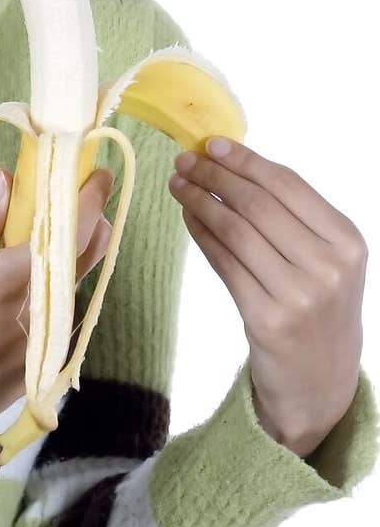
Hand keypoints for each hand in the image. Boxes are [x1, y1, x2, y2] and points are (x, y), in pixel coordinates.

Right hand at [0, 165, 113, 461]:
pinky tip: (38, 281)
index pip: (63, 236)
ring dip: (73, 257)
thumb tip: (6, 182)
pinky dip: (58, 290)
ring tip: (57, 233)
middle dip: (93, 222)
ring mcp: (42, 343)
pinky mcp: (44, 364)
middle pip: (83, 259)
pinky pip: (62, 316)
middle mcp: (31, 314)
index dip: (88, 202)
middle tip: (86, 194)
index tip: (97, 175)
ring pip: (74, 287)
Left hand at [168, 137, 366, 456]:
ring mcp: (299, 296)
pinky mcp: (267, 320)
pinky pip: (224, 265)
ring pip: (236, 231)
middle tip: (183, 162)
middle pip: (258, 204)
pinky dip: (201, 236)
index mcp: (347, 241)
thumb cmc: (317, 308)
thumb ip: (292, 217)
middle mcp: (328, 267)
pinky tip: (188, 219)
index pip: (288, 185)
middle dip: (215, 177)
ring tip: (178, 186)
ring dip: (200, 202)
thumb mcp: (325, 259)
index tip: (211, 144)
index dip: (245, 161)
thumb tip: (232, 163)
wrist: (320, 382)